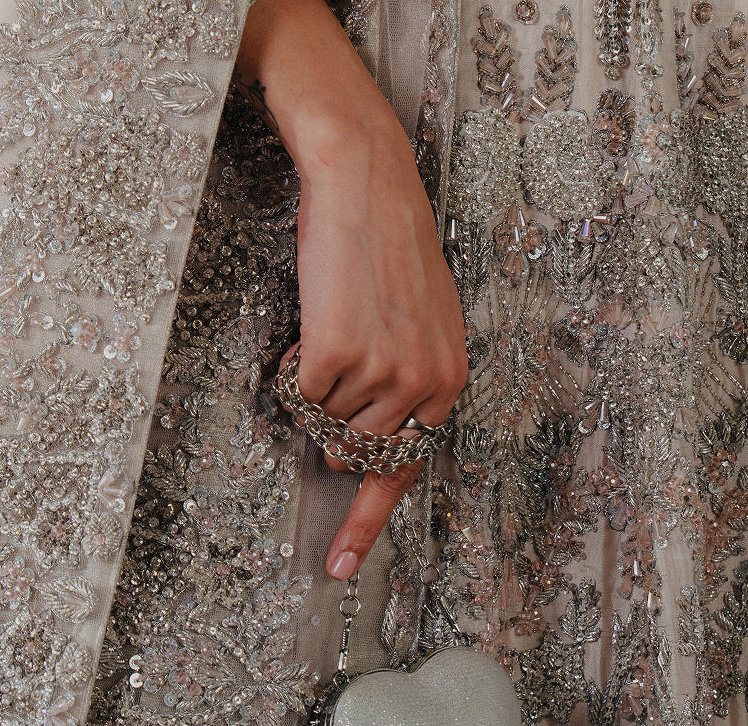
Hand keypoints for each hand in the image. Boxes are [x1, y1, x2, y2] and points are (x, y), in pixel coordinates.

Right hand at [236, 0, 467, 578]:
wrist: (367, 182)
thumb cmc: (388, 244)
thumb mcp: (422, 318)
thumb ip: (409, 381)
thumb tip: (368, 442)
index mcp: (450, 378)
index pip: (408, 471)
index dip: (368, 521)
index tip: (339, 565)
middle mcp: (425, 384)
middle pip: (357, 450)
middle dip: (335, 422)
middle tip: (336, 353)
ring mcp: (382, 373)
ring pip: (326, 419)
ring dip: (320, 380)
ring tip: (337, 316)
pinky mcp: (337, 354)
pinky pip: (300, 392)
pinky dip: (296, 362)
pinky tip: (318, 315)